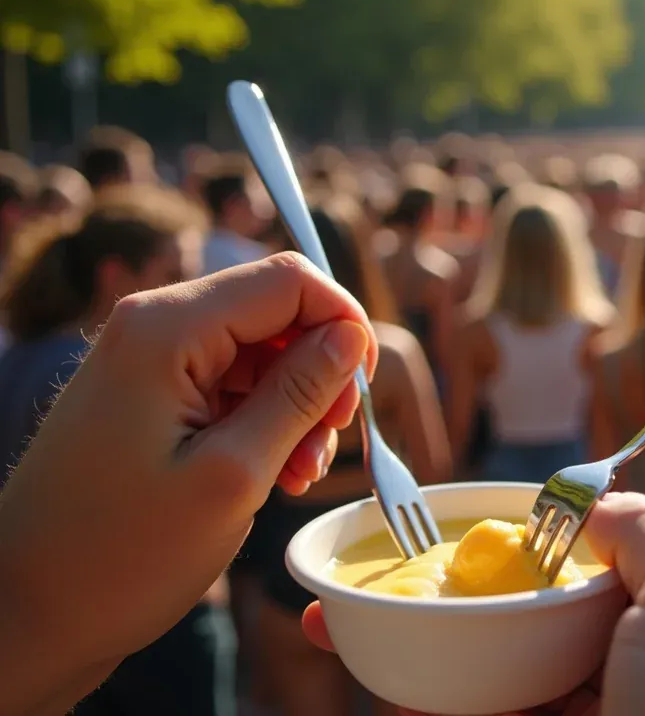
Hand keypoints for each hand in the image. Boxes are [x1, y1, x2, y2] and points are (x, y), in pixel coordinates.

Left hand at [0, 253, 377, 712]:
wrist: (27, 612)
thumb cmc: (121, 556)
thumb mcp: (233, 475)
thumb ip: (300, 394)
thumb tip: (352, 338)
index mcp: (166, 329)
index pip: (289, 280)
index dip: (343, 323)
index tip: (362, 392)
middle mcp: (154, 325)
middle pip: (277, 310)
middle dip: (320, 369)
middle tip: (332, 442)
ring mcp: (148, 357)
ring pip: (261, 348)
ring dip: (298, 401)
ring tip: (301, 472)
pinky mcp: (150, 391)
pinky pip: (232, 380)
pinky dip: (267, 418)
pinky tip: (277, 471)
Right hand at [304, 493, 644, 715]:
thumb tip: (579, 503)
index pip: (594, 539)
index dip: (527, 526)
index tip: (451, 520)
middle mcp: (634, 638)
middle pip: (529, 596)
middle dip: (455, 585)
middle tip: (378, 580)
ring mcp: (590, 696)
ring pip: (495, 656)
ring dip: (427, 645)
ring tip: (355, 628)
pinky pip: (483, 710)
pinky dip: (436, 702)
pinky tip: (394, 693)